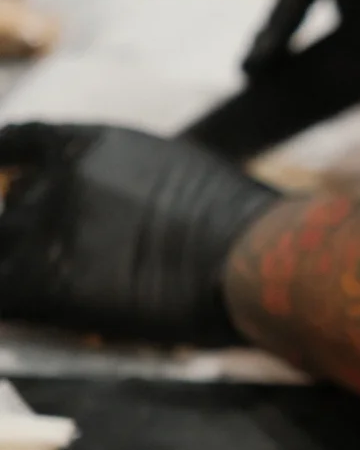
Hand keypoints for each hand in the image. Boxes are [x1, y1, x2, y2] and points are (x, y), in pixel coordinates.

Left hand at [0, 124, 279, 346]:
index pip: (24, 142)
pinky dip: (16, 302)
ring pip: (6, 244)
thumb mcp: (186, 173)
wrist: (246, 256)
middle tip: (64, 252)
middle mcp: (62, 178)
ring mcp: (49, 230)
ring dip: (27, 262)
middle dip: (33, 222)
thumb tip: (135, 202)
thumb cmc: (243, 220)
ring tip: (61, 284)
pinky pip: (6, 296)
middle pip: (18, 199)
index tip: (6, 171)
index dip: (10, 159)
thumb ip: (141, 179)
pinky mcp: (47, 286)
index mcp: (97, 144)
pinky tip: (27, 307)